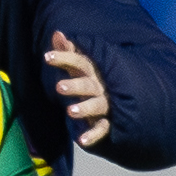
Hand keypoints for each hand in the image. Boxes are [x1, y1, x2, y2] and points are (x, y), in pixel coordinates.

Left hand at [45, 31, 110, 150]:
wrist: (128, 96)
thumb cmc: (94, 79)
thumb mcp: (82, 66)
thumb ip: (68, 51)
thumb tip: (57, 33)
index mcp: (94, 71)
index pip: (79, 62)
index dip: (65, 58)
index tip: (47, 57)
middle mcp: (101, 86)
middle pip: (88, 84)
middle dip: (74, 85)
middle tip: (58, 87)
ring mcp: (106, 103)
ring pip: (98, 105)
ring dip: (85, 108)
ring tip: (71, 112)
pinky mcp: (109, 121)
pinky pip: (103, 128)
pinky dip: (94, 135)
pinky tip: (81, 141)